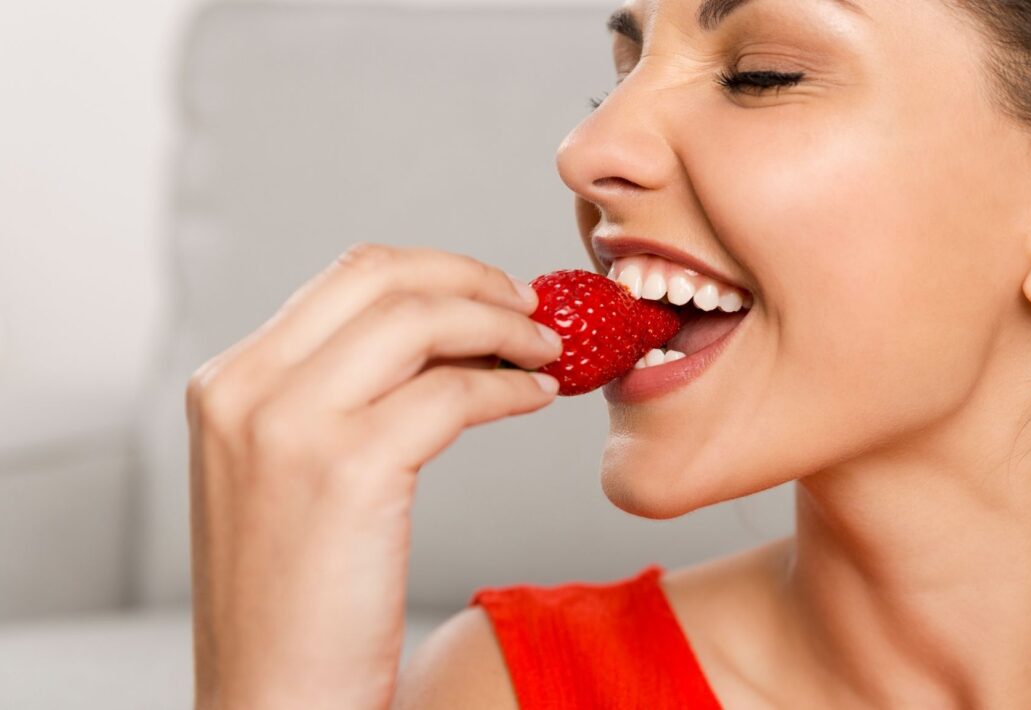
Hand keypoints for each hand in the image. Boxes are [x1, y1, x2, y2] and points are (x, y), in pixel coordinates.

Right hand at [185, 243, 562, 708]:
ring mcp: (290, 426)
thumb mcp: (288, 475)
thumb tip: (443, 337)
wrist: (272, 699)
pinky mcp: (348, 470)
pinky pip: (455, 393)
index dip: (435, 272)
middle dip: (474, 279)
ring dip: (503, 326)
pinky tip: (535, 399)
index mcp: (228, 384)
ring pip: (422, 321)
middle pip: (383, 277)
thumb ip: (339, 397)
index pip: (346, 278)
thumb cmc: (295, 602)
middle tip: (531, 308)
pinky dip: (510, 386)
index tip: (490, 292)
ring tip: (548, 352)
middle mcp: (246, 390)